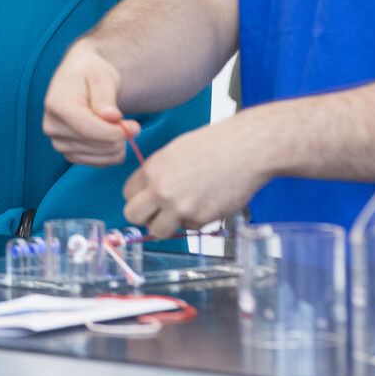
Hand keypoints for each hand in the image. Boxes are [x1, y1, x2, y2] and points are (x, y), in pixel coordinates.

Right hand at [43, 41, 135, 165]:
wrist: (81, 79)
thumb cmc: (92, 73)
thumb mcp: (101, 76)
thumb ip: (105, 96)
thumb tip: (112, 116)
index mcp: (57, 104)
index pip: (88, 128)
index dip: (115, 132)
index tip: (136, 127)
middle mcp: (52, 127)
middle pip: (95, 144)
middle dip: (118, 135)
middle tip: (128, 122)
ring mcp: (58, 143)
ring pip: (100, 156)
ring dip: (117, 144)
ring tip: (119, 125)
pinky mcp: (69, 153)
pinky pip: (99, 163)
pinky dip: (112, 152)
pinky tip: (114, 136)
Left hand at [122, 117, 265, 237]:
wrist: (247, 149)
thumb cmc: (217, 144)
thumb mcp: (177, 150)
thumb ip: (159, 172)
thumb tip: (149, 190)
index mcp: (154, 169)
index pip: (128, 194)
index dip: (138, 197)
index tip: (148, 199)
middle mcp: (162, 189)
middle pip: (133, 216)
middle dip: (145, 216)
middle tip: (158, 212)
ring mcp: (180, 207)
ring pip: (157, 231)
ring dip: (167, 225)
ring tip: (182, 211)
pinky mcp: (200, 219)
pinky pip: (188, 229)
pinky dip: (195, 220)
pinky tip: (207, 202)